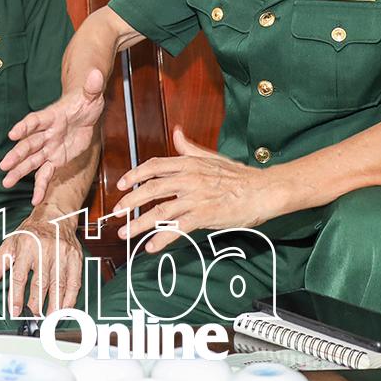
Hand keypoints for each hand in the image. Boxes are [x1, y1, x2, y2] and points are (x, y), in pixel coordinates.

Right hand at [0, 68, 106, 203]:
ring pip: (32, 161)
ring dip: (19, 172)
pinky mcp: (55, 158)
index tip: (13, 134)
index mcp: (52, 116)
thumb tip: (95, 73)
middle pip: (29, 144)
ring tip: (6, 182)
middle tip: (4, 165)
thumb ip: (92, 87)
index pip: (36, 120)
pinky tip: (35, 199)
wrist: (85, 109)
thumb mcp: (92, 93)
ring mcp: (49, 147)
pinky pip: (46, 173)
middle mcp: (47, 133)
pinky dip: (40, 186)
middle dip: (17, 155)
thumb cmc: (86, 99)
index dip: (24, 126)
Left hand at [0, 209, 83, 316]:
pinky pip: (74, 282)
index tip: (14, 312)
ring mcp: (62, 253)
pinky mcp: (75, 257)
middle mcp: (45, 249)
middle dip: (36, 304)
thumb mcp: (11, 243)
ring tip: (49, 319)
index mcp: (26, 246)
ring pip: (58, 285)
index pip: (19, 276)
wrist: (55, 215)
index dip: (16, 296)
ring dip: (54, 305)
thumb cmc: (32, 231)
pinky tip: (65, 308)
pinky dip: (70, 298)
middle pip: (40, 283)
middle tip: (32, 318)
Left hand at [111, 127, 282, 252]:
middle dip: (130, 201)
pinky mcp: (204, 215)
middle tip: (117, 213)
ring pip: (160, 211)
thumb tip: (176, 133)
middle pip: (151, 189)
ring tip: (125, 234)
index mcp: (189, 163)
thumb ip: (189, 148)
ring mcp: (195, 197)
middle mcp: (188, 178)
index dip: (135, 175)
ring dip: (139, 224)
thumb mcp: (211, 157)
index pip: (154, 166)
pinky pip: (177, 228)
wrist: (263, 191)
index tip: (121, 185)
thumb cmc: (239, 176)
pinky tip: (151, 246)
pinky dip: (162, 238)